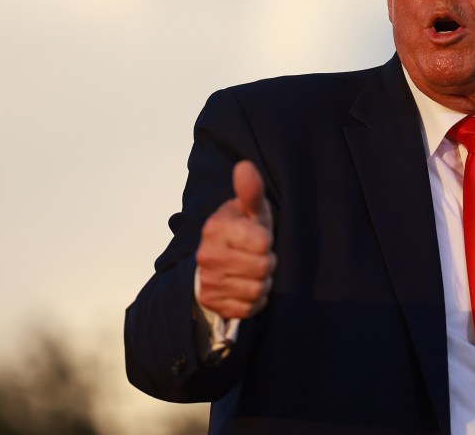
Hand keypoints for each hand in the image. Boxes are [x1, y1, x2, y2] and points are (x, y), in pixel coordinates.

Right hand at [195, 160, 275, 318]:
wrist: (214, 261)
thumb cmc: (240, 230)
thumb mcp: (248, 210)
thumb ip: (250, 191)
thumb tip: (245, 166)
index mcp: (216, 229)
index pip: (263, 242)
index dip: (266, 241)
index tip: (257, 237)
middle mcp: (207, 256)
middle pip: (263, 267)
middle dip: (267, 262)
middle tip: (257, 256)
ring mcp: (208, 282)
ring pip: (258, 289)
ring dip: (263, 282)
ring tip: (252, 271)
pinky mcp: (213, 303)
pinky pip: (250, 308)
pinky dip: (255, 300)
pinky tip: (246, 286)